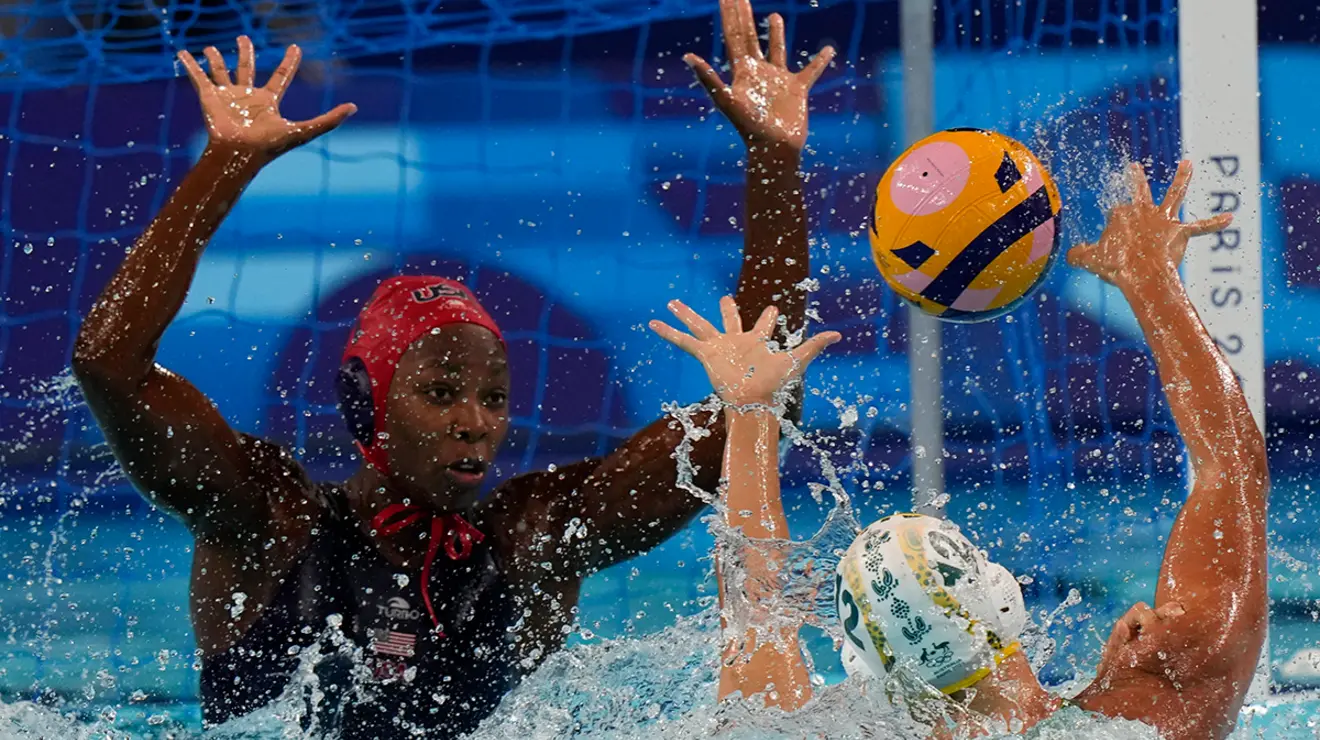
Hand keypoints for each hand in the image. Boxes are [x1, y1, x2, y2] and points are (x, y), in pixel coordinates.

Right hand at [177, 37, 356, 158]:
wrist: (239, 154)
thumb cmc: (269, 146)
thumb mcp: (303, 131)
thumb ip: (328, 120)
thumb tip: (354, 108)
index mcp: (268, 102)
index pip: (280, 77)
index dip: (288, 62)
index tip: (295, 47)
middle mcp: (247, 97)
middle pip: (247, 69)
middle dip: (245, 53)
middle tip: (243, 38)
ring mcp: (228, 97)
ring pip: (221, 72)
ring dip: (215, 59)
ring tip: (211, 48)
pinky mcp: (209, 98)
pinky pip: (198, 78)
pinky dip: (190, 65)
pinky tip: (184, 53)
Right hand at [649, 296, 838, 405]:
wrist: (752, 401)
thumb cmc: (774, 384)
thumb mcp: (797, 360)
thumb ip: (815, 346)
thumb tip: (839, 335)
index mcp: (757, 342)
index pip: (764, 325)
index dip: (769, 317)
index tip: (773, 309)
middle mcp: (736, 343)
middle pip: (729, 320)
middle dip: (726, 310)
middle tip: (723, 298)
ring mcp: (718, 348)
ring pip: (699, 326)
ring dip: (686, 314)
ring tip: (672, 302)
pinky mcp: (705, 355)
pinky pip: (683, 341)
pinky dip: (668, 333)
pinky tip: (653, 323)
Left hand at [684, 0, 834, 150]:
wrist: (773, 148)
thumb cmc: (749, 128)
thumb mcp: (726, 100)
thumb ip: (708, 78)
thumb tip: (686, 56)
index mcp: (742, 72)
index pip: (734, 36)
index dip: (730, 15)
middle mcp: (759, 72)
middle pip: (750, 37)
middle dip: (745, 16)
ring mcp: (778, 80)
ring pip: (777, 50)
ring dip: (776, 34)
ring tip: (774, 16)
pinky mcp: (797, 89)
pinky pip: (811, 71)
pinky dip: (820, 61)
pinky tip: (829, 50)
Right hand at [1067, 161, 1232, 287]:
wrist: (1141, 273)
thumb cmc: (1115, 266)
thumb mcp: (1088, 260)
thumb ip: (1078, 254)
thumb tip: (1071, 255)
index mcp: (1120, 214)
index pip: (1115, 215)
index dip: (1113, 231)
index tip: (1112, 248)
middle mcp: (1143, 210)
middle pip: (1139, 191)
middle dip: (1136, 178)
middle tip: (1135, 168)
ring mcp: (1163, 219)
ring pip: (1174, 194)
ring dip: (1182, 178)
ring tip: (1189, 163)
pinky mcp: (1180, 232)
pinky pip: (1200, 227)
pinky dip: (1214, 224)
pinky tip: (1229, 218)